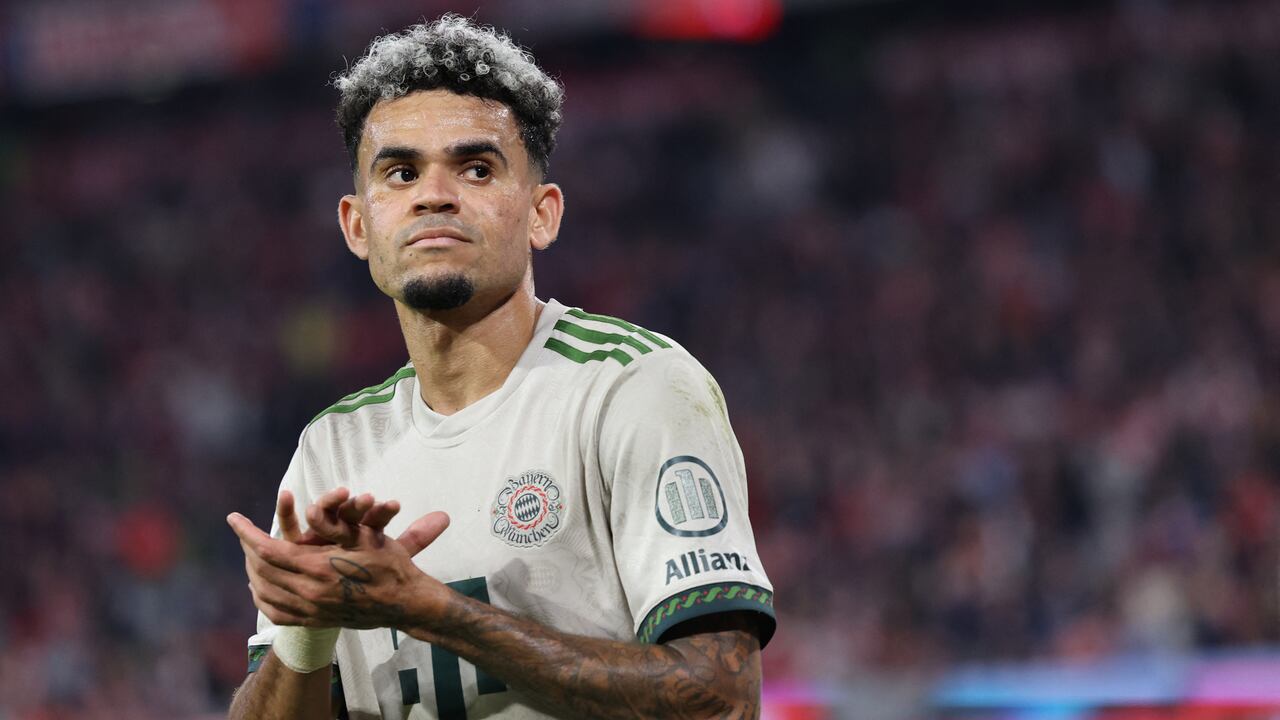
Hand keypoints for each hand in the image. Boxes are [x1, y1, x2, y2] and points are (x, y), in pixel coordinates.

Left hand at [228, 497, 450, 629]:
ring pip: (265, 592)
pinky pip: (276, 613)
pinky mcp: (315, 621)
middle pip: (261, 570)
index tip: (234, 518)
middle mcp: (310, 592)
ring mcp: (311, 610)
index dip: (247, 533)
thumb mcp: (364, 536)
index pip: (268, 550)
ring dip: (251, 571)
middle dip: (247, 549)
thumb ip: (333, 526)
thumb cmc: (389, 564)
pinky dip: (262, 598)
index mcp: (319, 567)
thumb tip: (307, 512)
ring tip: (248, 555)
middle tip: (243, 533)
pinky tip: (260, 586)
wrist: (404, 603)